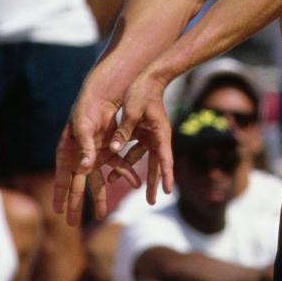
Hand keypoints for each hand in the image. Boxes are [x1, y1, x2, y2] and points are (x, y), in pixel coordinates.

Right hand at [53, 90, 123, 226]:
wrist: (104, 95)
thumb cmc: (87, 109)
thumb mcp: (84, 127)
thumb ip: (85, 147)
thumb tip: (85, 168)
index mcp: (68, 152)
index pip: (63, 178)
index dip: (60, 195)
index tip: (56, 212)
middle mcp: (80, 157)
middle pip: (77, 185)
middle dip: (75, 205)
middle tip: (71, 224)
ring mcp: (95, 155)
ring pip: (97, 182)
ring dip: (100, 198)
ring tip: (100, 215)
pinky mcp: (110, 151)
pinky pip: (118, 167)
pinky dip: (125, 175)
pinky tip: (135, 184)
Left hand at [107, 71, 173, 209]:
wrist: (149, 77)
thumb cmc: (142, 92)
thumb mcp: (132, 111)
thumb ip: (123, 132)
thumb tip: (113, 151)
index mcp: (159, 133)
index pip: (165, 159)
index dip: (167, 175)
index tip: (169, 191)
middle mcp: (157, 137)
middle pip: (156, 164)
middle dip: (153, 184)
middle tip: (152, 202)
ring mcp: (150, 135)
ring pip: (142, 159)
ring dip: (133, 173)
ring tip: (122, 187)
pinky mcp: (142, 132)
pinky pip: (134, 149)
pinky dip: (126, 160)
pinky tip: (114, 171)